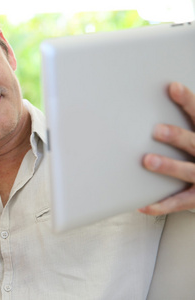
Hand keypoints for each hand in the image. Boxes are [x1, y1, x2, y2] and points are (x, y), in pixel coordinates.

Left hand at [140, 82, 194, 214]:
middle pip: (194, 142)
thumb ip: (185, 122)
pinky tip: (143, 205)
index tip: (173, 87)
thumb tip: (161, 93)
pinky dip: (161, 205)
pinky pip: (179, 202)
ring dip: (169, 166)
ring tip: (148, 161)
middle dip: (177, 136)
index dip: (187, 101)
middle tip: (157, 130)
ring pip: (188, 171)